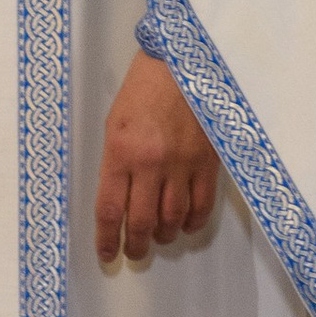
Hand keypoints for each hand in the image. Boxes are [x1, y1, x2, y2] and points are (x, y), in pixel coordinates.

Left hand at [95, 51, 218, 270]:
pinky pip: (201, 206)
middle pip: (142, 222)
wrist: (184, 62)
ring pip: (172, 219)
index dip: (107, 239)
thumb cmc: (143, 89)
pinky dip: (192, 223)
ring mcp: (183, 165)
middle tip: (134, 252)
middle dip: (136, 245)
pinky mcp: (208, 162)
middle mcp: (151, 163)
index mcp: (121, 151)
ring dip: (163, 237)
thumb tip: (119, 201)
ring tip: (157, 239)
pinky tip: (184, 226)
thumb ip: (116, 162)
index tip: (107, 254)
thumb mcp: (116, 123)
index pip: (110, 209)